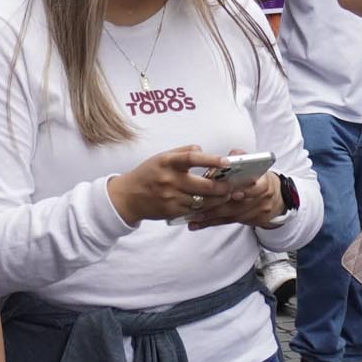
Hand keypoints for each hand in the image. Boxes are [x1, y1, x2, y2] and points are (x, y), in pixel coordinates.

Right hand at [107, 147, 235, 223]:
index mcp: (167, 162)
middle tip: (232, 184)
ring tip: (227, 195)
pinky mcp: (171, 211)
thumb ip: (182, 152)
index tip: (226, 161)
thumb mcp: (161, 157)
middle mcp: (169, 180)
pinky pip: (194, 210)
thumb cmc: (148, 173)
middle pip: (203, 185)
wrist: (128, 196)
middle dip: (222, 186)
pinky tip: (213, 204)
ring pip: (202, 201)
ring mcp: (171, 197)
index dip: (211, 160)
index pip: (192, 159)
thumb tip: (202, 150)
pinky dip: (206, 208)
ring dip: (217, 199)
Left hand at [188, 150, 285, 230]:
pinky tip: (195, 224)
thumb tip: (234, 153)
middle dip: (221, 204)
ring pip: (231, 215)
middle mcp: (261, 199)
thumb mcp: (258, 166)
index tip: (233, 192)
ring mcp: (254, 212)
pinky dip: (210, 222)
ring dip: (211, 215)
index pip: (259, 187)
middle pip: (240, 204)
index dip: (247, 191)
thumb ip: (244, 158)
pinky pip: (227, 222)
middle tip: (203, 203)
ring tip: (194, 214)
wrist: (277, 199)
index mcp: (265, 183)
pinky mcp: (246, 221)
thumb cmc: (261, 180)